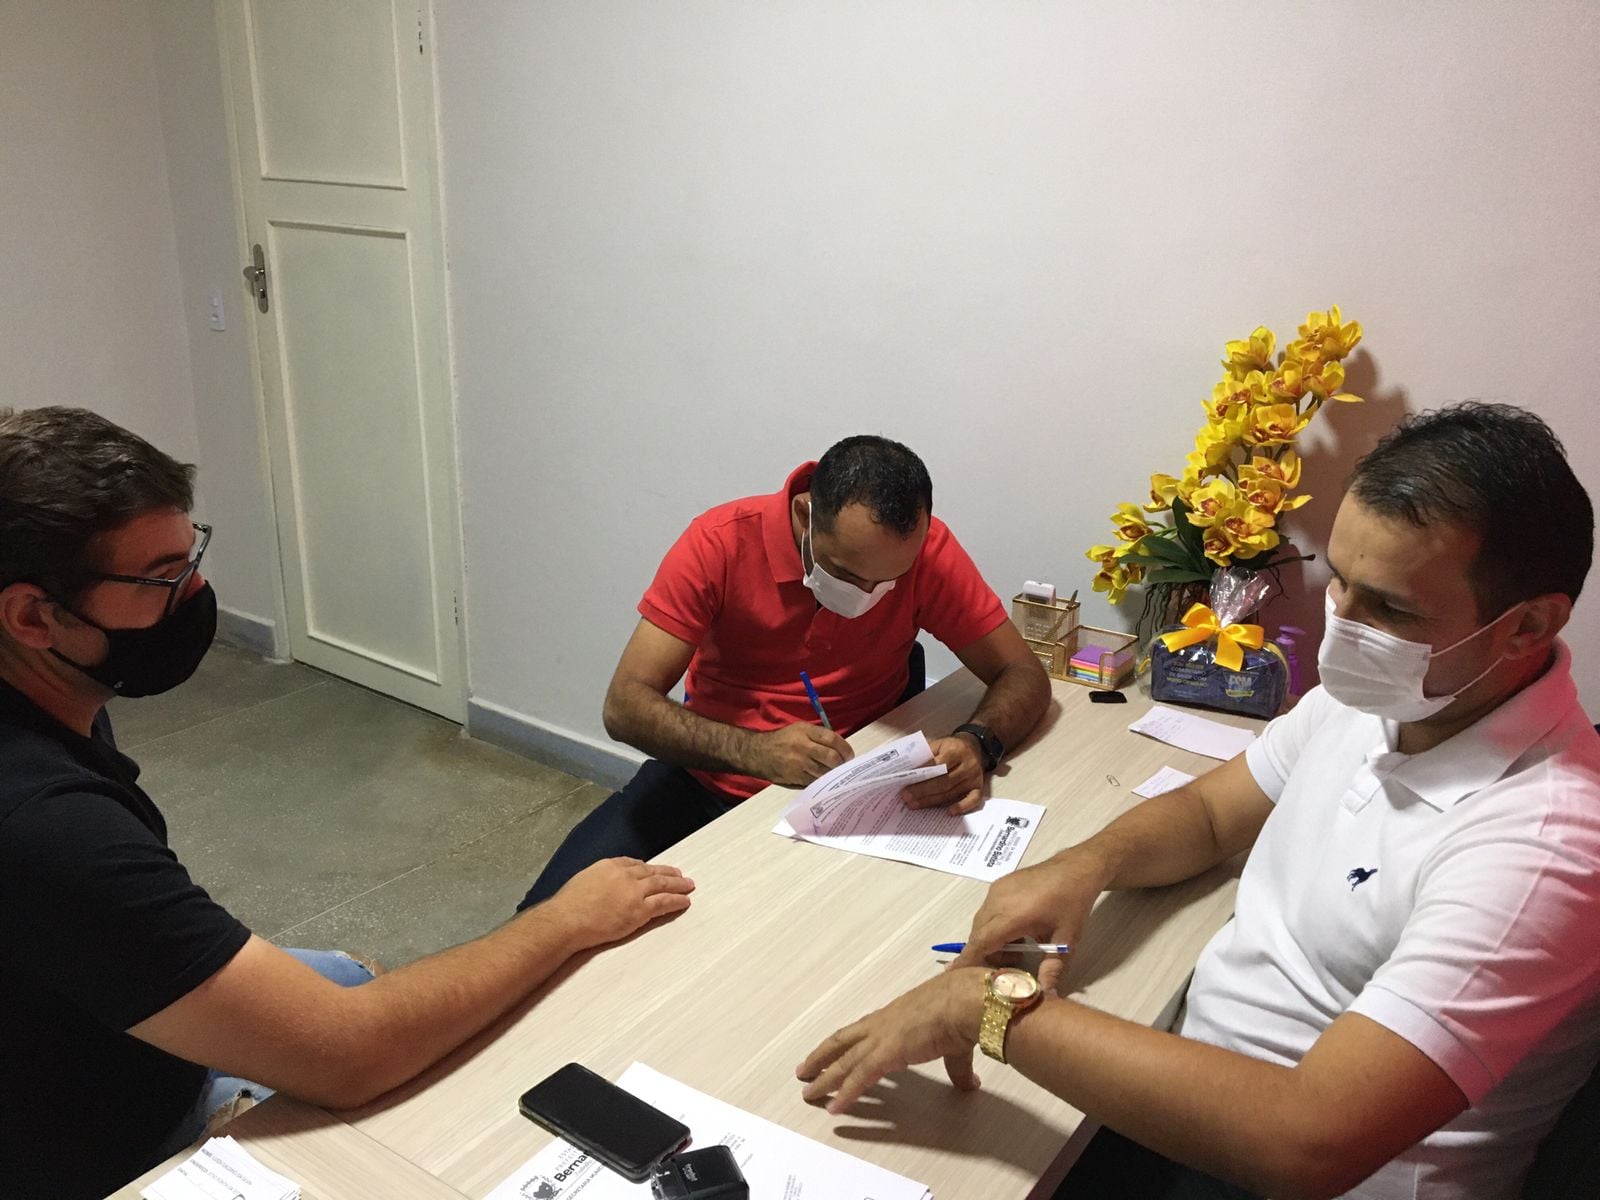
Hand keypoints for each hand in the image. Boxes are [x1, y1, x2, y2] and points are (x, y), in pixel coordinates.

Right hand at [547, 857, 694, 947]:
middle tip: (679, 874)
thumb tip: (604, 885)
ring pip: (662, 885)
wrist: (568, 919)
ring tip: (688, 885)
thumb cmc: (569, 905)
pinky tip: (685, 900)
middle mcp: (625, 875)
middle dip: (668, 873)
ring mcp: (634, 892)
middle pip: (652, 872)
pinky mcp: (640, 910)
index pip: (634, 863)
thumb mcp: (584, 880)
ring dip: (678, 885)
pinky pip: (663, 903)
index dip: (647, 868)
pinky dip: (677, 900)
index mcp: (610, 865)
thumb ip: (599, 880)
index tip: (654, 870)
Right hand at [751, 722, 853, 786]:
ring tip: (836, 773)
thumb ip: (818, 735)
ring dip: (834, 774)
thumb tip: (839, 747)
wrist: (759, 753)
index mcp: (805, 731)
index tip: (849, 754)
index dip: (845, 748)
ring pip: (825, 771)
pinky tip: (825, 779)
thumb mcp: (799, 729)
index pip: (832, 738)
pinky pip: (815, 780)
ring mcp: (800, 763)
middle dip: (842, 763)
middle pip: (831, 756)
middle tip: (845, 765)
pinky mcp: (796, 776)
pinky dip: (823, 781)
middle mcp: (803, 746)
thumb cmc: (783, 740)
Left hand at [797, 968, 989, 1113]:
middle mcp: (881, 1024)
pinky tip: (834, 1108)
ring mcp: (880, 1038)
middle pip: (842, 1042)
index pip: (861, 1032)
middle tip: (804, 1071)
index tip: (830, 1053)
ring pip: (844, 1061)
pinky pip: (859, 1077)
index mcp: (895, 1016)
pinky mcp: (886, 1053)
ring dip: (824, 1078)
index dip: (844, 1044)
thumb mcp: (955, 1043)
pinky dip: (845, 1093)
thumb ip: (957, 1068)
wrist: (966, 1001)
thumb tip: (969, 1083)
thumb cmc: (962, 1010)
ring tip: (808, 1093)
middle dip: (821, 1057)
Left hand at [901, 734, 984, 814]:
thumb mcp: (939, 744)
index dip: (921, 774)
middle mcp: (968, 764)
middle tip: (906, 797)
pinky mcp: (979, 787)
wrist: (974, 746)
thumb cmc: (951, 747)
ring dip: (932, 800)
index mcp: (956, 750)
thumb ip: (925, 755)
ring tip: (914, 804)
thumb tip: (906, 771)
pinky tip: (949, 812)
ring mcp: (975, 777)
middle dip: (923, 790)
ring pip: (952, 792)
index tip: (905, 781)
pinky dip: (962, 807)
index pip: (937, 764)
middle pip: (944, 781)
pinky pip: (973, 800)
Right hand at [950, 850, 1106, 991]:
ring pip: (980, 922)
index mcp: (1013, 916)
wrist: (1075, 869)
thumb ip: (1052, 970)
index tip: (953, 974)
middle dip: (986, 953)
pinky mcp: (998, 884)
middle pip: (977, 934)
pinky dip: (993, 925)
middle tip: (1010, 963)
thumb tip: (1046, 998)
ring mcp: (996, 890)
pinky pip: (986, 910)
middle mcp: (998, 901)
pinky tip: (1016, 929)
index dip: (967, 959)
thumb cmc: (1072, 904)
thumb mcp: (1066, 941)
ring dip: (990, 939)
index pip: (982, 941)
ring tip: (1018, 945)